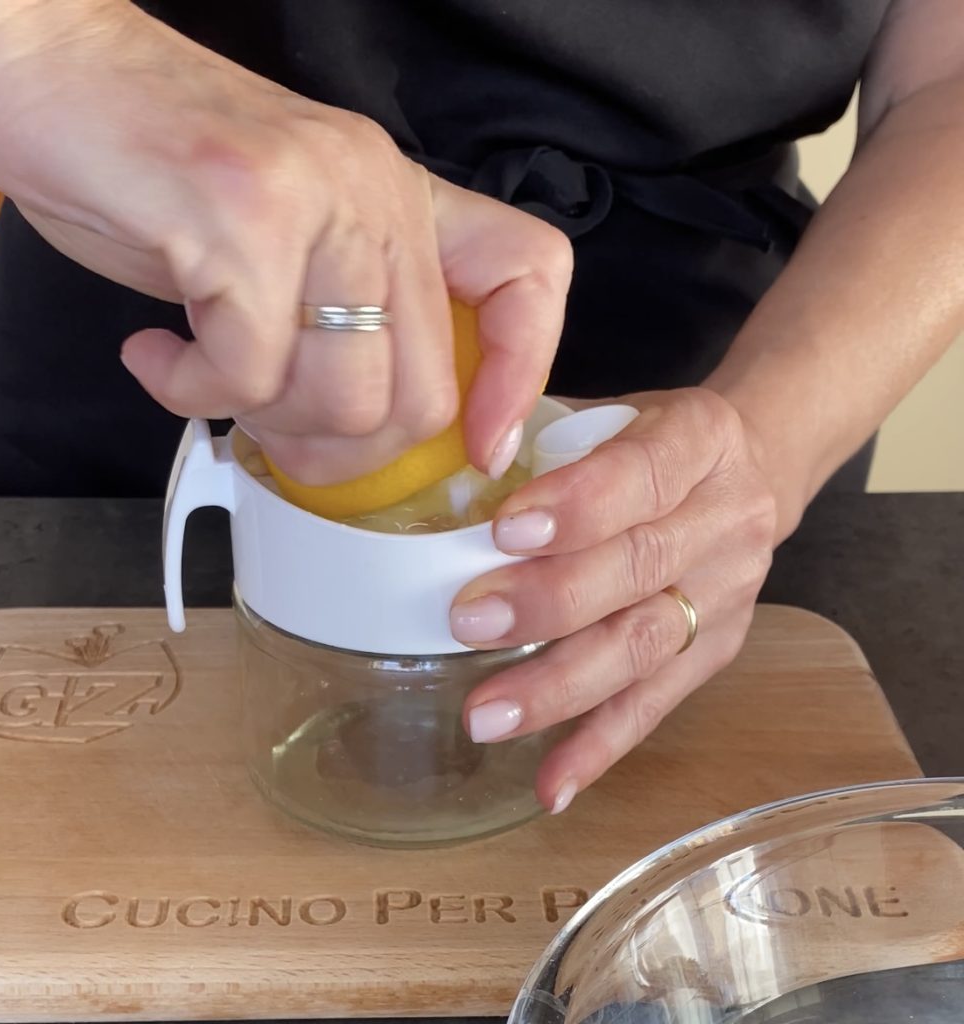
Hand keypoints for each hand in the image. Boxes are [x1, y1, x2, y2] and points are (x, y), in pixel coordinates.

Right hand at [0, 0, 569, 482]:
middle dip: (346, 451)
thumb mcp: (289, 241)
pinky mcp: (238, 214)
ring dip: (269, 423)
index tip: (480, 448)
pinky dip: (192, 393)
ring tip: (211, 381)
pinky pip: (246, 374)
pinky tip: (159, 356)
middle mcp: (374, 193)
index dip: (523, 375)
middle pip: (423, 392)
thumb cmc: (163, 167)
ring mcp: (314, 199)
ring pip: (344, 397)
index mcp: (402, 199)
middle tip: (276, 430)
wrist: (50, 67)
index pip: (528, 276)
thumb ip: (347, 317)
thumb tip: (370, 428)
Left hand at [450, 388, 777, 812]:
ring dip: (562, 687)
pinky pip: (657, 704)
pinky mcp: (718, 651)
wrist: (752, 469)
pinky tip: (551, 783)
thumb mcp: (616, 410)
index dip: (577, 507)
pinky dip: (600, 747)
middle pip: (641, 568)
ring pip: (646, 646)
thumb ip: (547, 437)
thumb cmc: (652, 441)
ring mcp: (730, 593)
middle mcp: (729, 518)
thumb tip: (453, 475)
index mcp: (703, 438)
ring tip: (487, 716)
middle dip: (551, 603)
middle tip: (468, 622)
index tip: (503, 531)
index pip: (642, 473)